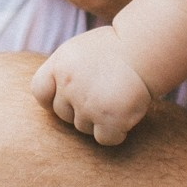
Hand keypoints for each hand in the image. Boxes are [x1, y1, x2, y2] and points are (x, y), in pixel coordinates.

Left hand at [30, 26, 152, 145]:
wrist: (146, 48)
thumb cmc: (116, 49)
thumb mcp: (80, 51)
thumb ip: (63, 72)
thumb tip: (52, 100)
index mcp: (60, 64)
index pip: (40, 91)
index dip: (53, 98)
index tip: (69, 97)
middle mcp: (69, 84)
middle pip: (64, 114)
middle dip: (81, 110)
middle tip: (104, 94)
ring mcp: (87, 103)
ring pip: (84, 128)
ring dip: (99, 120)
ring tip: (116, 98)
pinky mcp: (109, 118)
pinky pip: (105, 139)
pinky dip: (116, 132)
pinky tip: (126, 114)